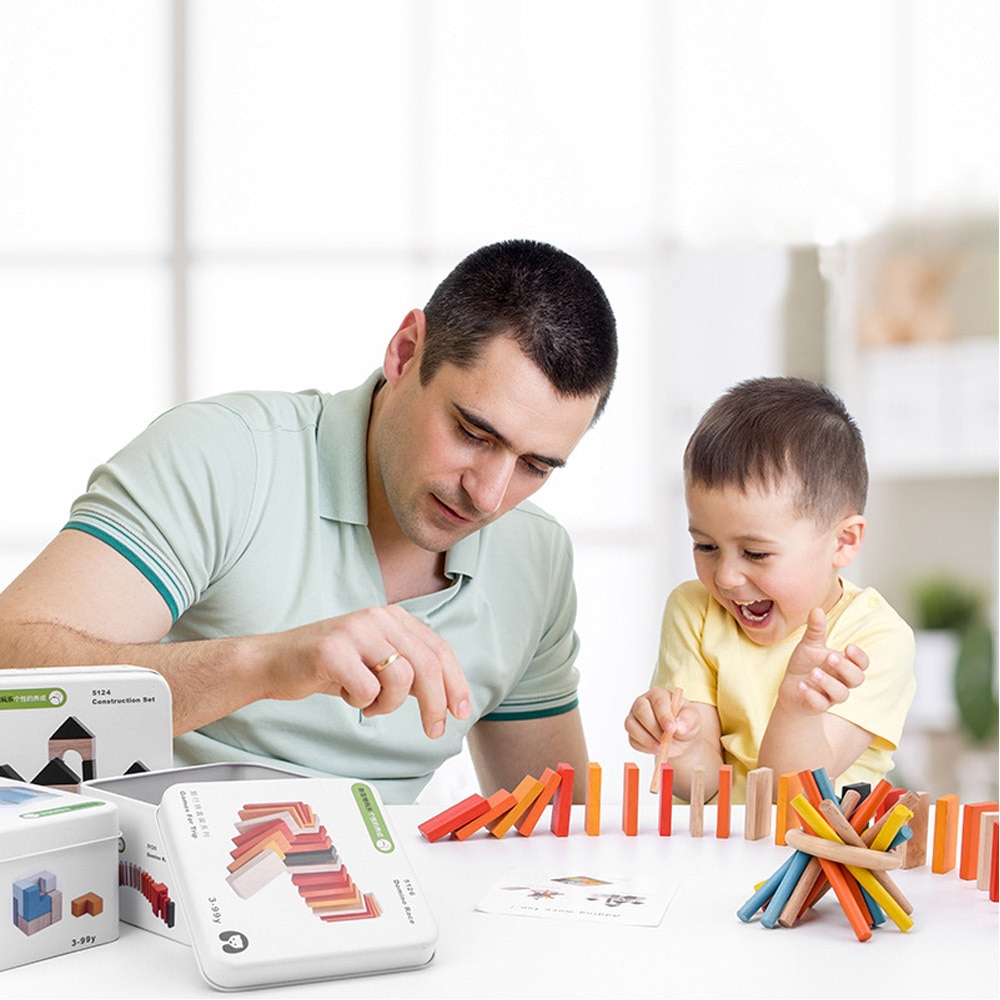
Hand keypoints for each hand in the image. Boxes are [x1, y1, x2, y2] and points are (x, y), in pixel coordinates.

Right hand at [259, 605, 471, 738]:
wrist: (273, 661)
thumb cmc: (327, 666)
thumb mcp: (375, 659)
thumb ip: (408, 668)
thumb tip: (448, 694)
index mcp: (393, 617)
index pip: (438, 649)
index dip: (455, 683)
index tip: (461, 711)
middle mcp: (378, 617)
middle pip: (427, 665)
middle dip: (436, 704)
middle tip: (434, 730)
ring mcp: (355, 631)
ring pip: (401, 679)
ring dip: (387, 704)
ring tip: (366, 701)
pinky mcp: (333, 650)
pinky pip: (367, 689)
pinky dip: (361, 702)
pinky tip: (345, 693)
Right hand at [624, 687, 699, 759]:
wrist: (681, 738)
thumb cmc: (684, 723)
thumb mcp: (693, 718)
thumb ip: (688, 720)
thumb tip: (679, 727)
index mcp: (659, 695)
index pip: (659, 702)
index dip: (664, 716)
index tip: (671, 729)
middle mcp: (643, 703)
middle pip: (641, 711)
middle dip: (654, 728)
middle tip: (666, 741)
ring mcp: (635, 717)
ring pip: (632, 726)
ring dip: (647, 740)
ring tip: (662, 748)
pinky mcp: (632, 733)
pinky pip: (633, 740)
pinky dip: (644, 747)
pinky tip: (656, 748)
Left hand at [781, 607, 867, 714]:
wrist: (790, 688)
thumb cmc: (806, 664)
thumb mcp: (809, 645)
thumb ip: (815, 630)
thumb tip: (817, 609)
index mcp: (844, 665)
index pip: (862, 664)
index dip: (860, 658)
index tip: (849, 647)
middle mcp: (841, 681)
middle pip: (857, 679)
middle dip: (845, 668)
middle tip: (830, 658)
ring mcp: (830, 696)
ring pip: (841, 694)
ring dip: (828, 682)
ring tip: (813, 672)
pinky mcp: (816, 706)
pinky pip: (820, 705)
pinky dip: (812, 695)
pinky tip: (801, 685)